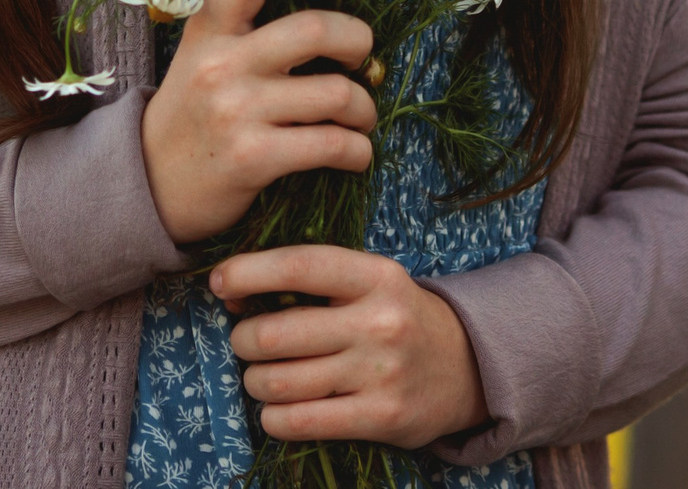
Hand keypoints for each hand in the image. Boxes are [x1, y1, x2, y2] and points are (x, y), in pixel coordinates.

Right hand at [140, 0, 376, 244]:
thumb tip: (332, 24)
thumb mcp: (201, 57)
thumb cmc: (193, 114)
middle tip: (360, 57)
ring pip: (337, 93)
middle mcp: (222, 63)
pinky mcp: (253, 157)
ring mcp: (236, 110)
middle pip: (316, 29)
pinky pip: (332, 145)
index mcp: (209, 29)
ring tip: (359, 118)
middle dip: (357, 41)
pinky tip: (354, 154)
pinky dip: (358, 151)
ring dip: (364, 108)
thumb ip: (247, 33)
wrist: (150, 183)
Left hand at [215, 244, 489, 449]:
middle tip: (247, 342)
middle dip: (244, 339)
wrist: (468, 366)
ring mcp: (382, 373)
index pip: (299, 265)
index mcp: (375, 276)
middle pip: (275, 333)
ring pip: (280, 381)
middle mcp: (380, 323)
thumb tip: (231, 288)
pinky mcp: (382, 418)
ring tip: (262, 376)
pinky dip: (273, 417)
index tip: (219, 282)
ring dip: (255, 380)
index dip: (248, 272)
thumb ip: (310, 280)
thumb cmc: (396, 316)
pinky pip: (300, 421)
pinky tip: (277, 409)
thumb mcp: (367, 282)